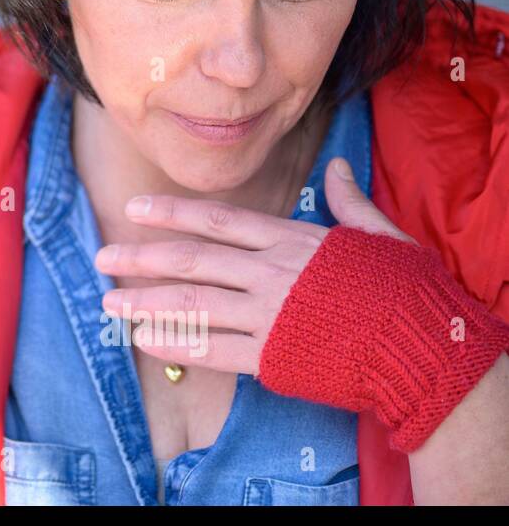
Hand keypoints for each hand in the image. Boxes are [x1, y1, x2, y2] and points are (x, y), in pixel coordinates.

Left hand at [95, 157, 414, 375]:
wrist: (423, 345)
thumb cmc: (404, 290)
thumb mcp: (379, 234)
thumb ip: (348, 202)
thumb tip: (336, 168)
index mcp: (290, 240)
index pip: (216, 220)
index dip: (171, 213)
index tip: (134, 208)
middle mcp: (270, 273)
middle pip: (191, 260)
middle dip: (141, 257)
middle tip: (102, 257)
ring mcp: (268, 315)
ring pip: (191, 304)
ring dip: (145, 302)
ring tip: (109, 302)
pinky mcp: (272, 356)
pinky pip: (212, 349)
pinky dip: (175, 344)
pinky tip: (144, 340)